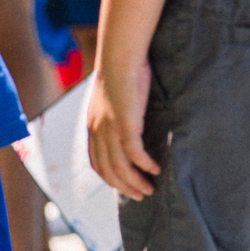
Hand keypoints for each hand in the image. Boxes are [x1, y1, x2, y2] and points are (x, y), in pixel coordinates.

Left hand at [86, 62, 159, 199]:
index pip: (97, 163)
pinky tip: (156, 169)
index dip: (111, 179)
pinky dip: (145, 165)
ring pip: (121, 167)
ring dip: (135, 182)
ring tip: (150, 189)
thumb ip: (116, 114)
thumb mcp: (113, 97)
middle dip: (124, 187)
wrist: (119, 54)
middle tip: (141, 195)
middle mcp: (98, 131)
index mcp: (93, 126)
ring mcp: (110, 128)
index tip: (126, 186)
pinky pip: (135, 153)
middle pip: (108, 171)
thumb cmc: (121, 72)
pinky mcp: (126, 123)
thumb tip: (129, 123)